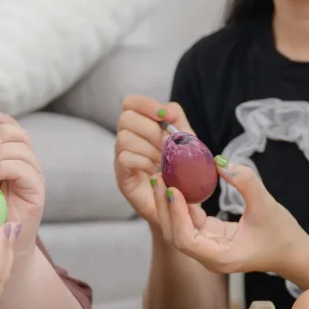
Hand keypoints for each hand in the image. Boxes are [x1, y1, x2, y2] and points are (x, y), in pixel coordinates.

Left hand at [0, 110, 43, 258]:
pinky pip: (26, 173)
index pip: (16, 131)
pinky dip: (7, 168)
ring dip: (0, 154)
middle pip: (22, 137)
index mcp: (14, 161)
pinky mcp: (37, 195)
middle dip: (3, 133)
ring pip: (24, 152)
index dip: (5, 120)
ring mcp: (34, 181)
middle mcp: (27, 167)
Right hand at [114, 95, 195, 227]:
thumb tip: (167, 111)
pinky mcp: (122, 177)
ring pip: (124, 138)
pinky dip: (144, 162)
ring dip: (149, 148)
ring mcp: (122, 158)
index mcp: (142, 127)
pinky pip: (125, 158)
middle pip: (126, 118)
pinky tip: (157, 172)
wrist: (182, 206)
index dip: (144, 104)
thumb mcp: (186, 143)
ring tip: (164, 162)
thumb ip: (178, 122)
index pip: (130, 102)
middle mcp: (127, 140)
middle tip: (168, 146)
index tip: (163, 116)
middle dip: (151, 130)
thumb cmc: (183, 173)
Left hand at [151, 159, 308, 275]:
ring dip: (169, 204)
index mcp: (220, 257)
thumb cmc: (283, 235)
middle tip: (158, 176)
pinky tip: (177, 182)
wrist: (294, 254)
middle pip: (174, 234)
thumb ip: (246, 182)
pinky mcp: (210, 238)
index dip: (176, 214)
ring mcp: (207, 248)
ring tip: (162, 176)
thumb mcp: (267, 205)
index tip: (172, 189)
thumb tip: (220, 161)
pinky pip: (189, 222)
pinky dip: (182, 204)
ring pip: (178, 228)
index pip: (185, 239)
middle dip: (164, 206)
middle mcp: (209, 256)